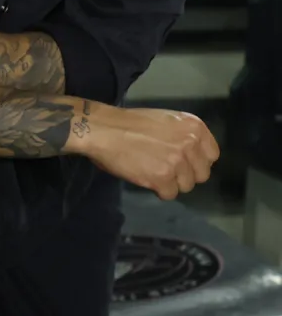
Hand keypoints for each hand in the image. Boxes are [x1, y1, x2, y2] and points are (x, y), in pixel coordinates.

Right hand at [76, 104, 219, 200]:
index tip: (182, 162)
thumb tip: (190, 158)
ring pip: (186, 186)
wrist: (103, 129)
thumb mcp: (165, 121)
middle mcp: (190, 143)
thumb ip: (182, 136)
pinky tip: (145, 177)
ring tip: (152, 172)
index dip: (196, 162)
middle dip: (184, 175)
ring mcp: (178, 161)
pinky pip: (169, 194)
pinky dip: (157, 190)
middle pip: (202, 174)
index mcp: (194, 127)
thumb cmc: (128, 123)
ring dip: (170, 183)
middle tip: (165, 168)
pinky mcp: (163, 177)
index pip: (212, 155)